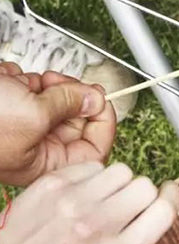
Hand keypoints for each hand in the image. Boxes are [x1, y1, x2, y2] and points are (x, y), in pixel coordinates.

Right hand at [0, 63, 112, 185]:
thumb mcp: (33, 113)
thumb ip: (71, 106)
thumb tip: (96, 99)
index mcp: (41, 163)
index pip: (93, 150)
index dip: (102, 123)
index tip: (101, 101)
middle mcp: (34, 147)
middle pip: (79, 120)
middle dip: (73, 96)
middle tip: (64, 85)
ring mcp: (23, 125)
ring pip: (60, 100)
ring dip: (49, 85)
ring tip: (32, 83)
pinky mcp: (11, 106)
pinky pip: (36, 88)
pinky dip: (27, 79)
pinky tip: (12, 81)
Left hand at [0, 162, 178, 243]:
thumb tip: (173, 225)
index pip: (165, 210)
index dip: (171, 198)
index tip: (167, 195)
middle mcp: (98, 227)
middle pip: (146, 187)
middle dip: (142, 194)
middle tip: (126, 206)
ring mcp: (75, 202)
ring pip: (123, 171)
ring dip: (119, 183)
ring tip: (102, 199)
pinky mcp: (55, 184)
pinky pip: (95, 166)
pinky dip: (94, 177)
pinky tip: (81, 195)